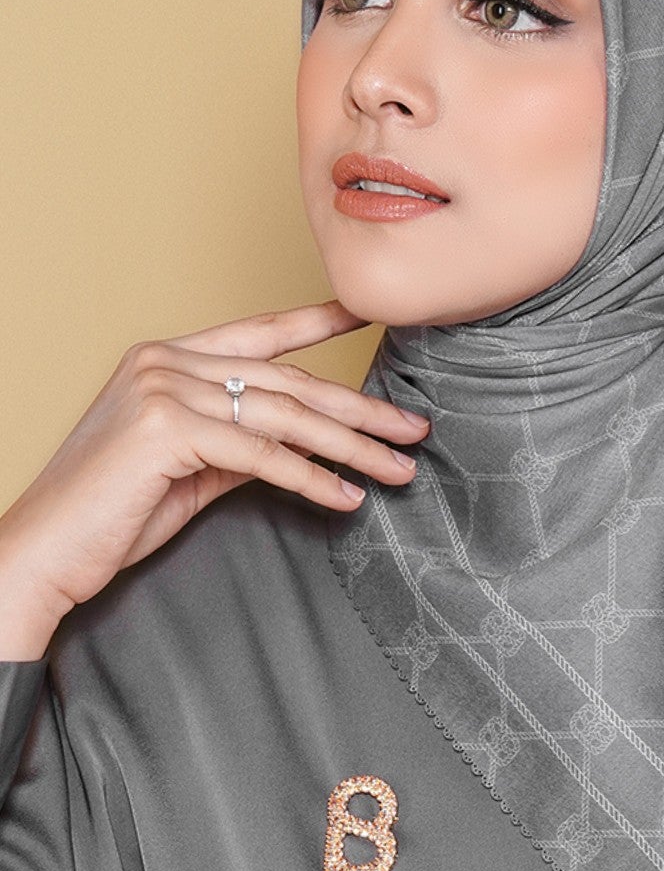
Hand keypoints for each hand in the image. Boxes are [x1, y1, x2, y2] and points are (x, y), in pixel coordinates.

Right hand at [0, 300, 425, 658]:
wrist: (43, 553)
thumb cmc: (110, 516)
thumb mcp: (189, 468)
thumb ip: (239, 443)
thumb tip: (299, 444)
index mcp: (166, 358)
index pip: (259, 334)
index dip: (317, 321)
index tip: (367, 317)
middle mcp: (165, 361)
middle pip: (287, 380)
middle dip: (359, 408)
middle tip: (413, 427)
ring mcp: (163, 389)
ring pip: (284, 415)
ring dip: (351, 446)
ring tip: (398, 469)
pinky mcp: (166, 429)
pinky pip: (262, 454)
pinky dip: (311, 478)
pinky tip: (348, 497)